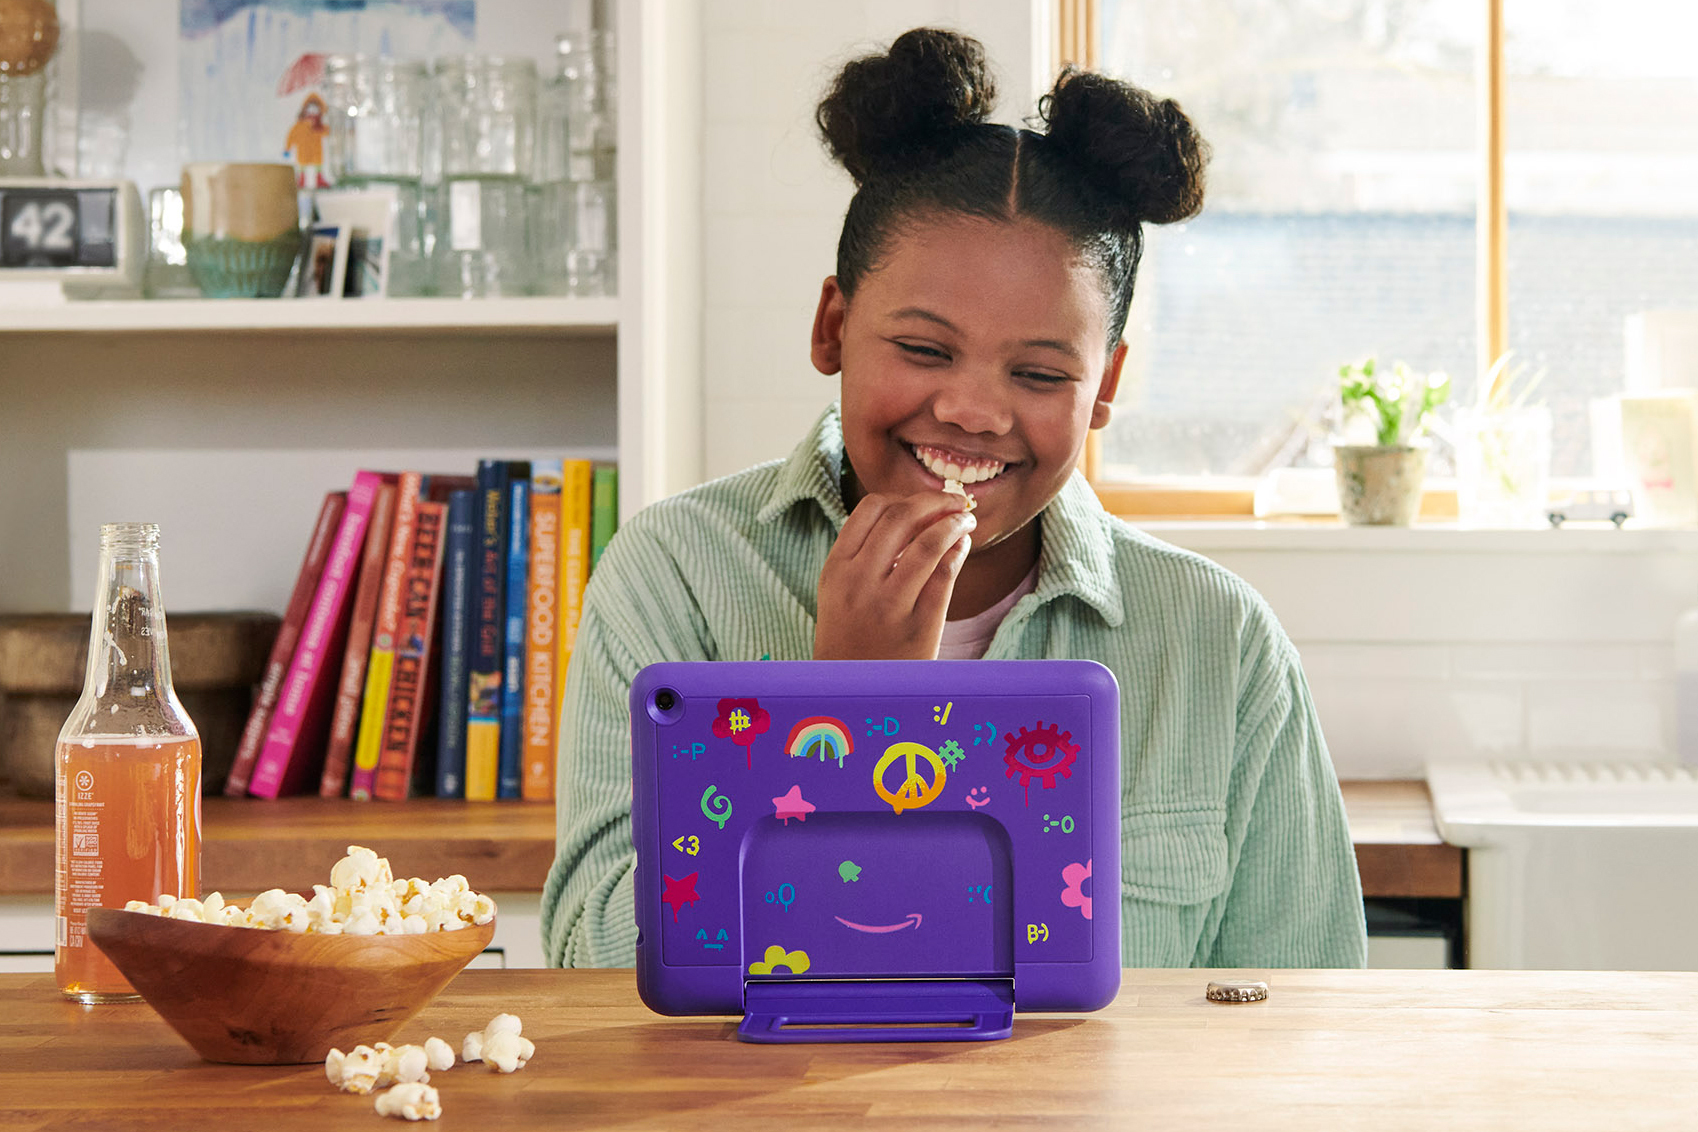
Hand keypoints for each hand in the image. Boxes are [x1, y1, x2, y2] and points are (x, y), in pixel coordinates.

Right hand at [813, 491, 974, 659]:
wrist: (853, 696)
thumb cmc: (852, 638)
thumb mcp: (841, 593)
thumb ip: (866, 554)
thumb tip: (918, 513)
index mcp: (836, 569)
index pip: (871, 508)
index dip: (904, 497)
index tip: (922, 503)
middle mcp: (858, 583)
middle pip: (902, 516)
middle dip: (935, 500)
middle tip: (955, 501)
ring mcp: (888, 606)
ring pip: (928, 542)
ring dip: (953, 522)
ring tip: (965, 521)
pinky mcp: (919, 626)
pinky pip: (945, 575)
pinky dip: (958, 551)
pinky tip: (963, 547)